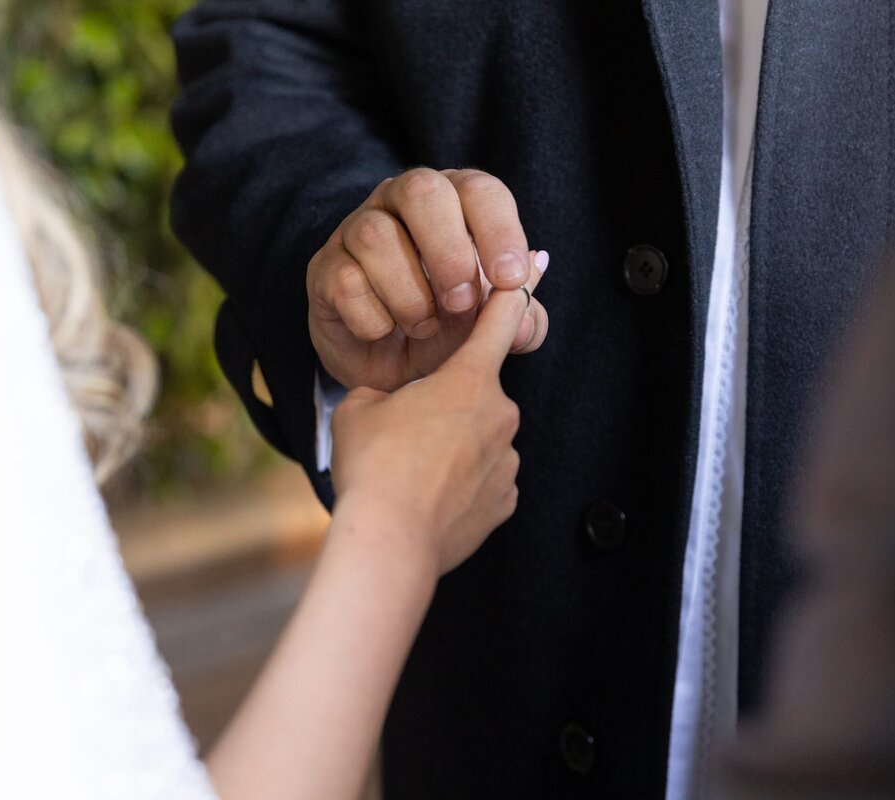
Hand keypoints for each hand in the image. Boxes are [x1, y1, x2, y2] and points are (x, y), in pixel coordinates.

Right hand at [307, 168, 548, 390]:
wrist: (393, 373)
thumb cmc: (449, 332)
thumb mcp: (491, 329)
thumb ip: (519, 314)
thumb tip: (529, 291)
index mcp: (456, 203)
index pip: (480, 190)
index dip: (498, 230)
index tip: (508, 279)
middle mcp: (403, 202)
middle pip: (422, 190)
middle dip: (448, 252)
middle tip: (460, 304)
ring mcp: (356, 230)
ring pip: (375, 235)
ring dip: (409, 293)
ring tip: (423, 326)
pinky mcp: (324, 268)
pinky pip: (345, 281)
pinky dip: (373, 316)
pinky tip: (386, 331)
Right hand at [328, 284, 534, 575]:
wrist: (390, 542)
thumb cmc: (373, 466)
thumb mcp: (358, 409)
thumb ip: (384, 393)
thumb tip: (391, 407)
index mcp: (469, 381)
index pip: (499, 322)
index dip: (512, 292)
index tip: (536, 266)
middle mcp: (500, 415)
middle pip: (476, 397)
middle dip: (446, 408)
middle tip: (405, 436)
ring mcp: (507, 462)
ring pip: (479, 443)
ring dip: (452, 451)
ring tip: (411, 475)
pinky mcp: (504, 502)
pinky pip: (483, 482)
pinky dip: (460, 487)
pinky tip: (429, 500)